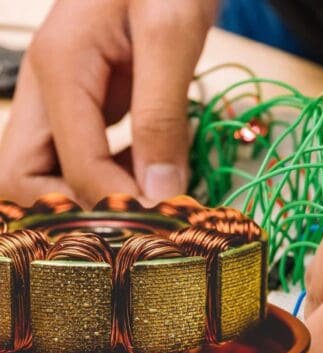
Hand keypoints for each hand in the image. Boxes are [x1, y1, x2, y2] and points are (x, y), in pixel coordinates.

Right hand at [0, 0, 217, 207]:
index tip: (162, 217)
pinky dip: (103, 181)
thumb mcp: (172, 34)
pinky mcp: (78, 107)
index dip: (116, 202)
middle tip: (133, 218)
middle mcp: (44, 89)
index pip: (74, 165)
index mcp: (59, 67)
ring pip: (40, 174)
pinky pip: (71, 160)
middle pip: (21, 178)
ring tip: (144, 197)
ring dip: (86, 199)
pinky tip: (144, 175)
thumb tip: (160, 192)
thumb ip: (161, 115)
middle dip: (73, 210)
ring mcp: (56, 100)